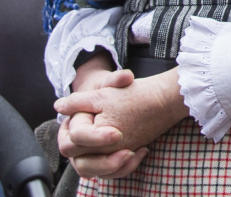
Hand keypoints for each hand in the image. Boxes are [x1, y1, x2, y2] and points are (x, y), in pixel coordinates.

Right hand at [56, 67, 187, 177]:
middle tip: (127, 152)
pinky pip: (104, 173)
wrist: (110, 97)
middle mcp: (73, 143)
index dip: (95, 137)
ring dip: (113, 168)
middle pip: (81, 162)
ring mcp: (83, 155)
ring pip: (92, 171)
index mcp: (71, 123)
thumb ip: (116, 79)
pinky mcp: (97, 161)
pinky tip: (140, 154)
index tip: (117, 133)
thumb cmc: (106, 89)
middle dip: (104, 160)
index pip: (76, 137)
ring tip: (133, 155)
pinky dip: (121, 169)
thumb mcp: (109, 82)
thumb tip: (126, 77)